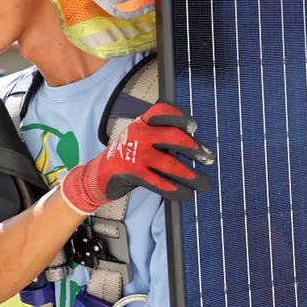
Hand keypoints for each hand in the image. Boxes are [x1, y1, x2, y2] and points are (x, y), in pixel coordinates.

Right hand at [60, 103, 214, 214]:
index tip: (194, 128)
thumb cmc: (127, 157)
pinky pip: (159, 182)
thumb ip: (163, 138)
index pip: (164, 112)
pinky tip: (186, 195)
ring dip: (191, 175)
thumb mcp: (142, 139)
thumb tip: (197, 147)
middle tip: (209, 159)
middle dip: (195, 148)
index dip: (182, 117)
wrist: (97, 176)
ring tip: (205, 183)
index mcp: (143, 122)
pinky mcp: (131, 173)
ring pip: (170, 164)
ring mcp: (135, 154)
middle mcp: (139, 134)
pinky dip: (176, 190)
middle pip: (173, 137)